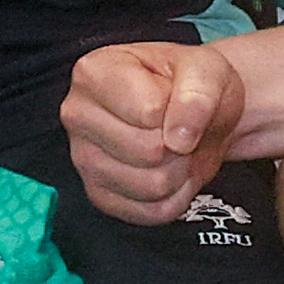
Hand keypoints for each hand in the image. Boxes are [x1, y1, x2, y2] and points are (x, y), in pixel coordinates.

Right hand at [62, 38, 240, 226]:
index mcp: (94, 73)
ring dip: (180, 172)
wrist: (195, 113)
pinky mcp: (99, 194)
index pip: (149, 112)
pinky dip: (174, 197)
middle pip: (148, 152)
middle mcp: (77, 114)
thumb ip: (196, 96)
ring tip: (176, 149)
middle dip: (181, 146)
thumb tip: (178, 139)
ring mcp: (83, 158)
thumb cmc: (190, 85)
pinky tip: (169, 171)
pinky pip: (150, 212)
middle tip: (181, 129)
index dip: (179, 111)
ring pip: (151, 186)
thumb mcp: (206, 71)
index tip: (178, 100)